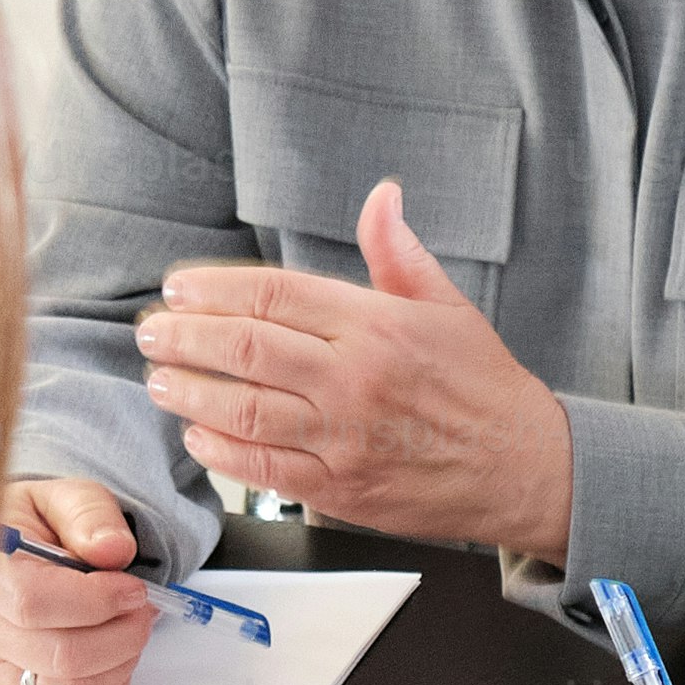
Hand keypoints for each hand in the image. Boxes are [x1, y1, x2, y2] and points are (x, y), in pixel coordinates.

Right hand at [0, 477, 156, 684]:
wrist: (11, 554)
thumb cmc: (35, 527)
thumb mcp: (61, 497)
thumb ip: (89, 514)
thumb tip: (113, 550)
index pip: (33, 602)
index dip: (97, 600)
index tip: (133, 587)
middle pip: (61, 655)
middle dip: (122, 633)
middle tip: (142, 607)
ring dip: (120, 661)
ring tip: (130, 626)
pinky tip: (112, 652)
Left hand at [142, 181, 572, 558]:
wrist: (530, 469)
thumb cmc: (487, 388)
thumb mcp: (450, 308)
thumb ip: (399, 252)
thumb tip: (382, 196)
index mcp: (378, 327)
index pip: (273, 294)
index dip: (212, 289)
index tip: (179, 289)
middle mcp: (356, 380)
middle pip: (244, 349)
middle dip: (183, 338)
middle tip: (154, 333)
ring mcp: (346, 438)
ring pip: (242, 409)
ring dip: (188, 392)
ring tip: (161, 379)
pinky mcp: (342, 488)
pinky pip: (263, 467)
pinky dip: (221, 450)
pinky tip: (200, 432)